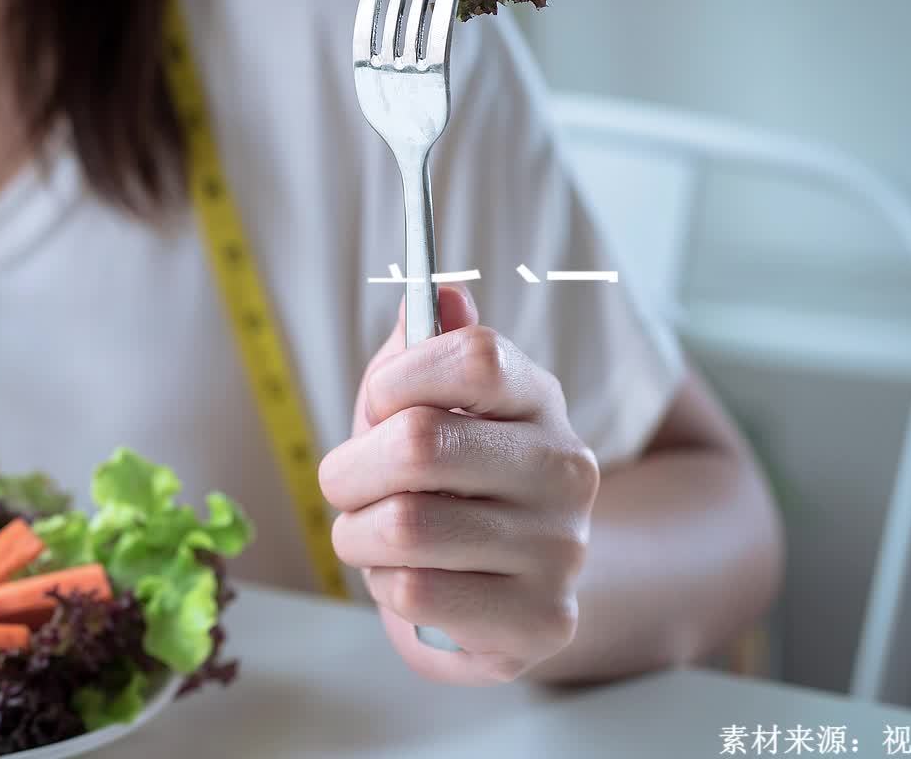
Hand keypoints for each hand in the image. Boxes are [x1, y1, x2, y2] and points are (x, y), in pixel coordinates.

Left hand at [318, 286, 600, 684]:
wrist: (512, 589)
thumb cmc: (448, 485)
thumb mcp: (428, 407)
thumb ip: (423, 349)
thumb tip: (441, 292)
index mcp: (537, 398)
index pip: (474, 356)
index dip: (397, 381)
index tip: (379, 408)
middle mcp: (564, 467)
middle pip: (419, 444)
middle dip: (349, 470)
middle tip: (346, 486)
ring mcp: (561, 546)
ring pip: (404, 527)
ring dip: (357, 536)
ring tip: (373, 538)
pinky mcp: (542, 618)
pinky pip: (416, 592)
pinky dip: (386, 587)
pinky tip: (409, 581)